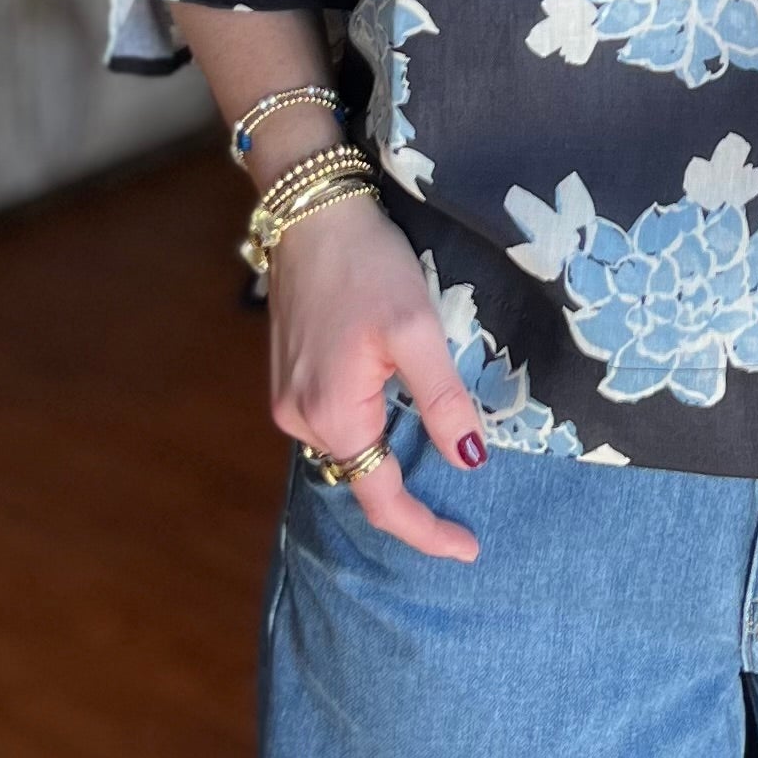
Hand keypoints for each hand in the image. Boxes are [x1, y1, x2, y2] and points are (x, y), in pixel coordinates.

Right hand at [268, 189, 489, 563]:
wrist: (310, 209)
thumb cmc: (366, 262)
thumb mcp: (417, 329)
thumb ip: (443, 400)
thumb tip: (470, 462)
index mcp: (333, 415)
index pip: (382, 499)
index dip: (426, 531)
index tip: (468, 548)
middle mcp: (299, 419)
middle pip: (361, 479)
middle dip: (408, 498)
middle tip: (460, 515)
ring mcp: (287, 399)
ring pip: (348, 450)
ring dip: (387, 458)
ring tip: (433, 458)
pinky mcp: (287, 377)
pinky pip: (333, 424)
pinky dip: (366, 431)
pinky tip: (393, 413)